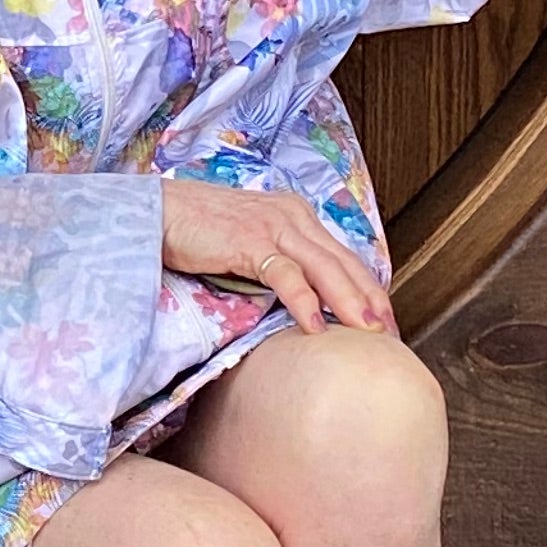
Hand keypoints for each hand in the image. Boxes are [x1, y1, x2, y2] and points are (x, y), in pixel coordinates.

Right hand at [158, 175, 393, 333]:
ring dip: (350, 303)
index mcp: (295, 215)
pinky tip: (315, 327)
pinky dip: (304, 302)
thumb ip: (279, 261)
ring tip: (367, 332)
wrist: (157, 213)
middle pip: (343, 262)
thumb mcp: (250, 243)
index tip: (385, 318)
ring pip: (325, 269)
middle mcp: (292, 216)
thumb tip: (302, 300)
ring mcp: (272, 227)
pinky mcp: (250, 242)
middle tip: (389, 333)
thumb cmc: (197, 231)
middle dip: (371, 298)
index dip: (368, 287)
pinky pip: (286, 276)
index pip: (343, 255)